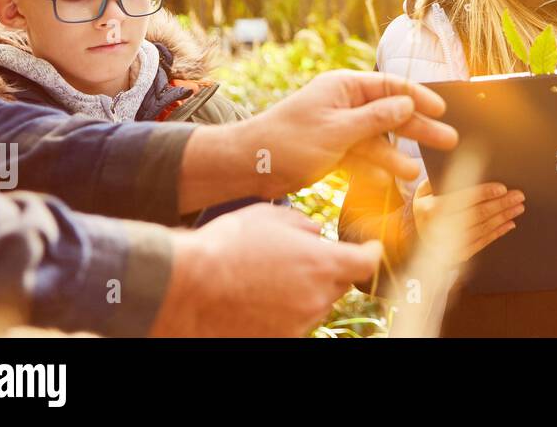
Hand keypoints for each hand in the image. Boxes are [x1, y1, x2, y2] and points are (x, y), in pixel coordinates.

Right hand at [150, 204, 382, 336]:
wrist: (186, 286)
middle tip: (296, 258)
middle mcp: (317, 298)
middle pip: (339, 284)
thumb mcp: (271, 216)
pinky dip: (282, 311)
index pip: (367, 262)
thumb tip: (316, 234)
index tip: (368, 248)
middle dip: (327, 270)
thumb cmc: (227, 244)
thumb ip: (304, 225)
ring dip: (303, 291)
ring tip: (266, 277)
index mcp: (323, 264)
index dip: (370, 252)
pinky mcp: (277, 340)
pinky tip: (257, 298)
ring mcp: (298, 324)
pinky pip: (291, 322)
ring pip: (314, 304)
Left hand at [221, 71, 458, 203]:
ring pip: (378, 140)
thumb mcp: (338, 130)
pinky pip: (361, 157)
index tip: (442, 110)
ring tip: (417, 173)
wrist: (248, 167)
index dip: (419, 97)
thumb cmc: (287, 141)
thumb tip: (408, 104)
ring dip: (396, 156)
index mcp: (344, 87)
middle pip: (390, 114)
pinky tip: (389, 183)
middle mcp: (344, 104)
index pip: (391, 87)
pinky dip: (374, 169)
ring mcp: (339, 128)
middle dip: (418, 128)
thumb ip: (376, 118)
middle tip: (449, 140)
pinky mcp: (332, 151)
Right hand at [411, 179, 523, 261]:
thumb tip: (463, 165)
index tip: (502, 188)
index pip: (463, 199)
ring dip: (503, 218)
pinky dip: (497, 233)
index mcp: (432, 210)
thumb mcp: (424, 191)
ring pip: (483, 229)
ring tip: (517, 208)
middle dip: (501, 204)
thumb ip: (441, 179)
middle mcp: (440, 229)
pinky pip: (482, 242)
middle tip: (518, 196)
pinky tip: (509, 224)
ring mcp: (450, 245)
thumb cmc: (424, 208)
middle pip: (478, 214)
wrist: (415, 238)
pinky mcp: (459, 255)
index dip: (484, 193)